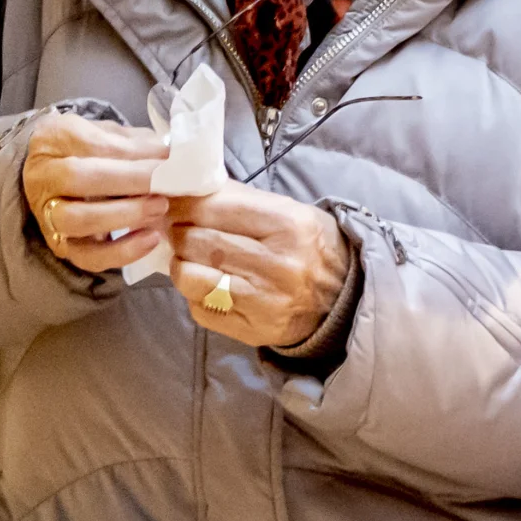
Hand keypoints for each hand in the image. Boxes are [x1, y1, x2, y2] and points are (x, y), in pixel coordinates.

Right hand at [22, 111, 170, 276]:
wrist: (65, 177)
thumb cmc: (96, 151)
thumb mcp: (113, 135)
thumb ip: (137, 144)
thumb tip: (171, 157)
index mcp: (53, 139)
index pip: (90, 144)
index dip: (132, 153)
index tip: (168, 158)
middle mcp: (41, 177)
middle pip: (76, 178)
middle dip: (128, 181)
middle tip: (166, 182)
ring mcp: (47, 214)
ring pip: (77, 220)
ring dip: (125, 215)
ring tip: (160, 208)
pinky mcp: (61, 245)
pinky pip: (87, 256)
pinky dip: (122, 251)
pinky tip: (151, 238)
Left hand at [165, 180, 352, 353]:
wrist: (347, 299)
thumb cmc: (313, 247)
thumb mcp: (292, 212)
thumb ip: (240, 200)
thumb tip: (187, 190)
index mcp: (290, 225)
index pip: (213, 208)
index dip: (183, 204)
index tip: (172, 204)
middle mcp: (277, 264)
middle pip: (196, 241)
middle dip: (180, 233)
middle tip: (181, 231)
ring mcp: (263, 301)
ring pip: (190, 276)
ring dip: (182, 264)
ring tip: (192, 259)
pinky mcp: (252, 329)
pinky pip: (199, 308)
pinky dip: (196, 294)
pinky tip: (210, 285)